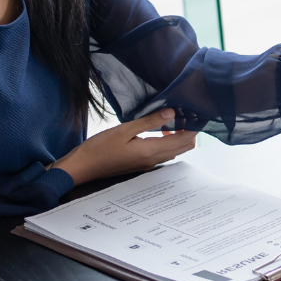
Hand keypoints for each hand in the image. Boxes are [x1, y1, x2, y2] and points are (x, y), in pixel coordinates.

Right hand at [50, 109, 196, 185]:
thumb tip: (172, 113)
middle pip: (183, 147)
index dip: (194, 128)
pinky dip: (168, 142)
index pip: (183, 140)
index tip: (197, 114)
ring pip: (174, 151)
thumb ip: (149, 122)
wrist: (82, 167)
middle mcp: (153, 160)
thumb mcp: (124, 130)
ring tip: (174, 120)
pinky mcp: (141, 164)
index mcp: (151, 151)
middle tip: (187, 115)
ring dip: (178, 137)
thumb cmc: (99, 148)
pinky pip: (163, 153)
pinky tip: (160, 131)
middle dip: (189, 132)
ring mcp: (148, 164)